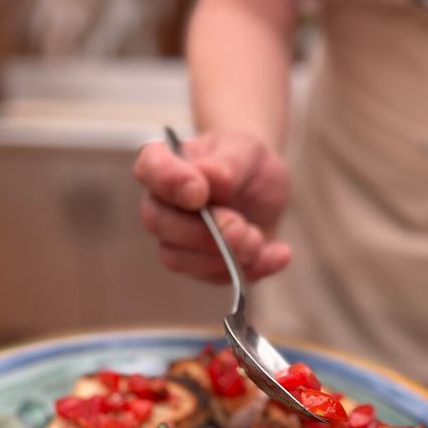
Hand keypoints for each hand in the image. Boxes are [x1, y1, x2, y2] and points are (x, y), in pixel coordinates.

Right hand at [134, 132, 291, 283]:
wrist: (263, 189)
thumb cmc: (245, 162)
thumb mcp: (246, 150)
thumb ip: (228, 163)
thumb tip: (213, 178)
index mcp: (164, 164)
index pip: (150, 169)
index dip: (170, 183)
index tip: (199, 193)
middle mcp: (161, 205)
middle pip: (158, 222)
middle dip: (202, 230)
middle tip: (238, 224)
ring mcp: (176, 240)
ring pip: (179, 259)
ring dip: (223, 255)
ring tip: (257, 238)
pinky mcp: (200, 267)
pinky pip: (215, 278)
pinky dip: (251, 269)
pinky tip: (277, 254)